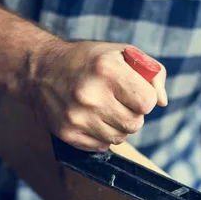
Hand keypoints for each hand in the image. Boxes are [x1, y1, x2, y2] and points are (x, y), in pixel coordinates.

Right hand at [26, 39, 167, 151]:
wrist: (38, 70)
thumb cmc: (87, 60)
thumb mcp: (121, 53)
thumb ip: (151, 73)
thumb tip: (162, 102)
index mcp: (107, 69)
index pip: (147, 102)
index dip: (144, 98)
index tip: (134, 92)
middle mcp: (91, 95)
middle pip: (135, 124)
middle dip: (132, 114)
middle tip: (117, 101)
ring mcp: (77, 117)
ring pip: (120, 137)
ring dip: (117, 126)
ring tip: (103, 109)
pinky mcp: (68, 133)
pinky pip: (101, 146)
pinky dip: (101, 135)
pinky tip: (90, 118)